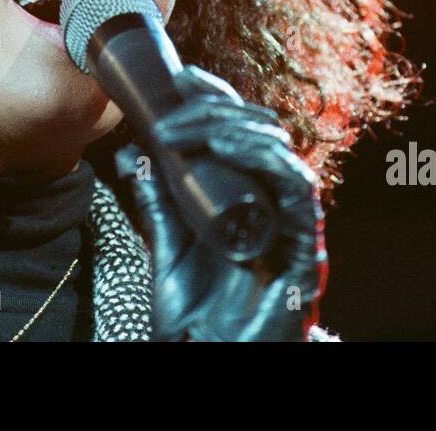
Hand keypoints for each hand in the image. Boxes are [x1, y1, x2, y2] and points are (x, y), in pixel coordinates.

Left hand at [114, 66, 327, 340]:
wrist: (216, 358)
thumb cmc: (200, 318)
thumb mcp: (168, 250)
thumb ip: (157, 204)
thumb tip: (131, 153)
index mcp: (245, 197)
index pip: (239, 133)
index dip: (215, 99)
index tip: (181, 77)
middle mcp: (272, 202)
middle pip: (259, 131)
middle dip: (218, 104)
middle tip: (178, 96)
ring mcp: (290, 221)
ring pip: (277, 147)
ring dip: (231, 125)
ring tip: (188, 125)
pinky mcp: (304, 244)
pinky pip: (293, 185)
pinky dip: (262, 157)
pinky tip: (227, 145)